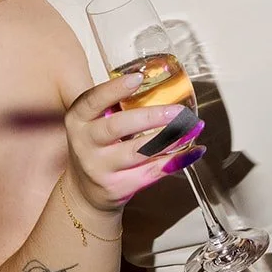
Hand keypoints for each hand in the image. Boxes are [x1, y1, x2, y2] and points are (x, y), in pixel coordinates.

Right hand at [64, 73, 204, 213]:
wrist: (85, 193)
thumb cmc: (97, 147)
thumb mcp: (93, 123)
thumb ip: (114, 104)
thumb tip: (155, 79)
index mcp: (78, 119)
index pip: (92, 100)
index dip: (115, 89)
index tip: (138, 78)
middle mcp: (84, 143)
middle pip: (117, 126)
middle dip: (151, 117)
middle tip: (178, 111)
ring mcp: (99, 168)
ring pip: (138, 152)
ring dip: (170, 139)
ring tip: (192, 127)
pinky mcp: (117, 187)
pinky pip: (152, 173)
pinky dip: (177, 160)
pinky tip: (194, 150)